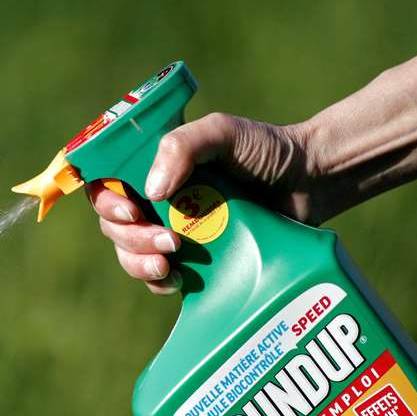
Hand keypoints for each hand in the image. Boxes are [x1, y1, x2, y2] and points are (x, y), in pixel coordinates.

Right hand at [87, 112, 317, 293]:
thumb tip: (151, 192)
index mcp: (153, 167)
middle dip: (130, 237)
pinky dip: (158, 282)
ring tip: (169, 263)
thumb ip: (182, 147)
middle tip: (168, 240)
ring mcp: (172, 232)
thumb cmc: (265, 150)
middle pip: (113, 225)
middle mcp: (156, 200)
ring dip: (139, 261)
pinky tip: (176, 280)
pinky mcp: (192, 262)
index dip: (106, 201)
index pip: (106, 184)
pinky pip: (158, 279)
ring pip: (129, 254)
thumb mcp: (222, 132)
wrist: (310, 183)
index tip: (129, 211)